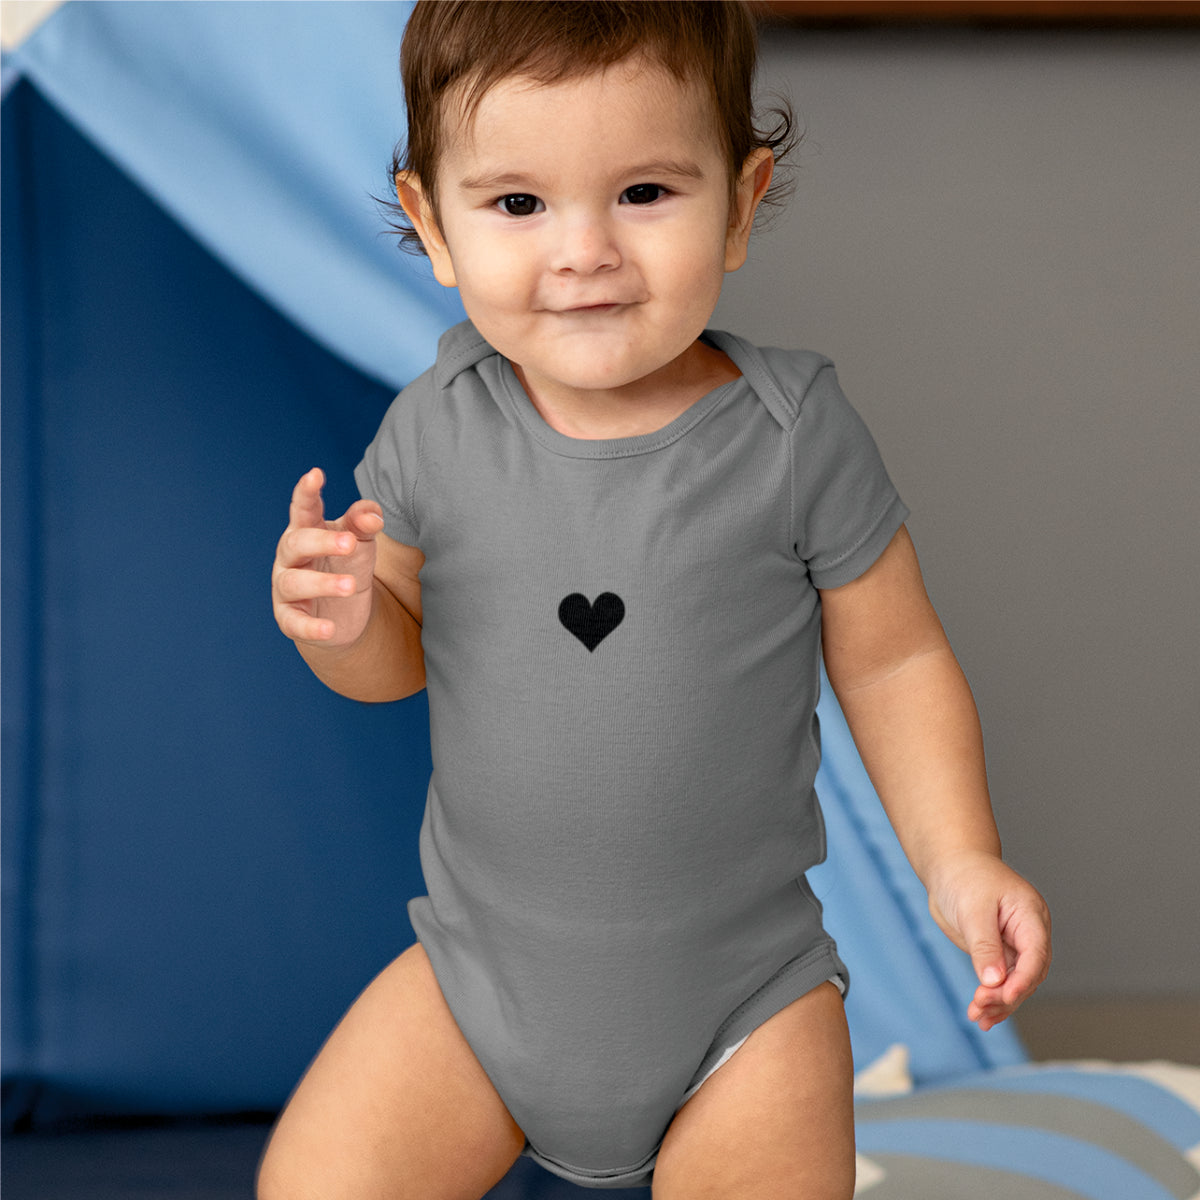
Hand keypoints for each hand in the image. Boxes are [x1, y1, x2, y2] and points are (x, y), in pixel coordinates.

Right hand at [272, 468, 384, 647]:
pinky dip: (311, 627)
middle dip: (321, 542)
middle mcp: (289, 557)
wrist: (342, 613)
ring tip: (351, 585)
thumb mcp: (361, 542)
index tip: (316, 475)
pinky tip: (330, 629)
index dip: (306, 492)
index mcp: (306, 530)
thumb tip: (372, 516)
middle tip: (350, 543)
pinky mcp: (289, 619)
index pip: (303, 509)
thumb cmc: (347, 565)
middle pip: (296, 543)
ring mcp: (285, 588)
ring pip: (294, 582)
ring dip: (322, 583)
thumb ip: (364, 522)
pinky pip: (295, 623)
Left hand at [927, 852, 1051, 1031]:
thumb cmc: (965, 877)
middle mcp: (1029, 933)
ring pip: (1015, 982)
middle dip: (1007, 994)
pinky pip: (1001, 981)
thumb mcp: (973, 909)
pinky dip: (991, 997)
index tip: (1005, 996)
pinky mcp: (999, 953)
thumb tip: (994, 982)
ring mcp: (1015, 944)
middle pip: (1028, 974)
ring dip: (998, 1002)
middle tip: (980, 1006)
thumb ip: (984, 945)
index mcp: (1031, 915)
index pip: (1036, 954)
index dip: (1023, 979)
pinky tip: (980, 1014)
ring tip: (977, 1017)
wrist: (950, 866)